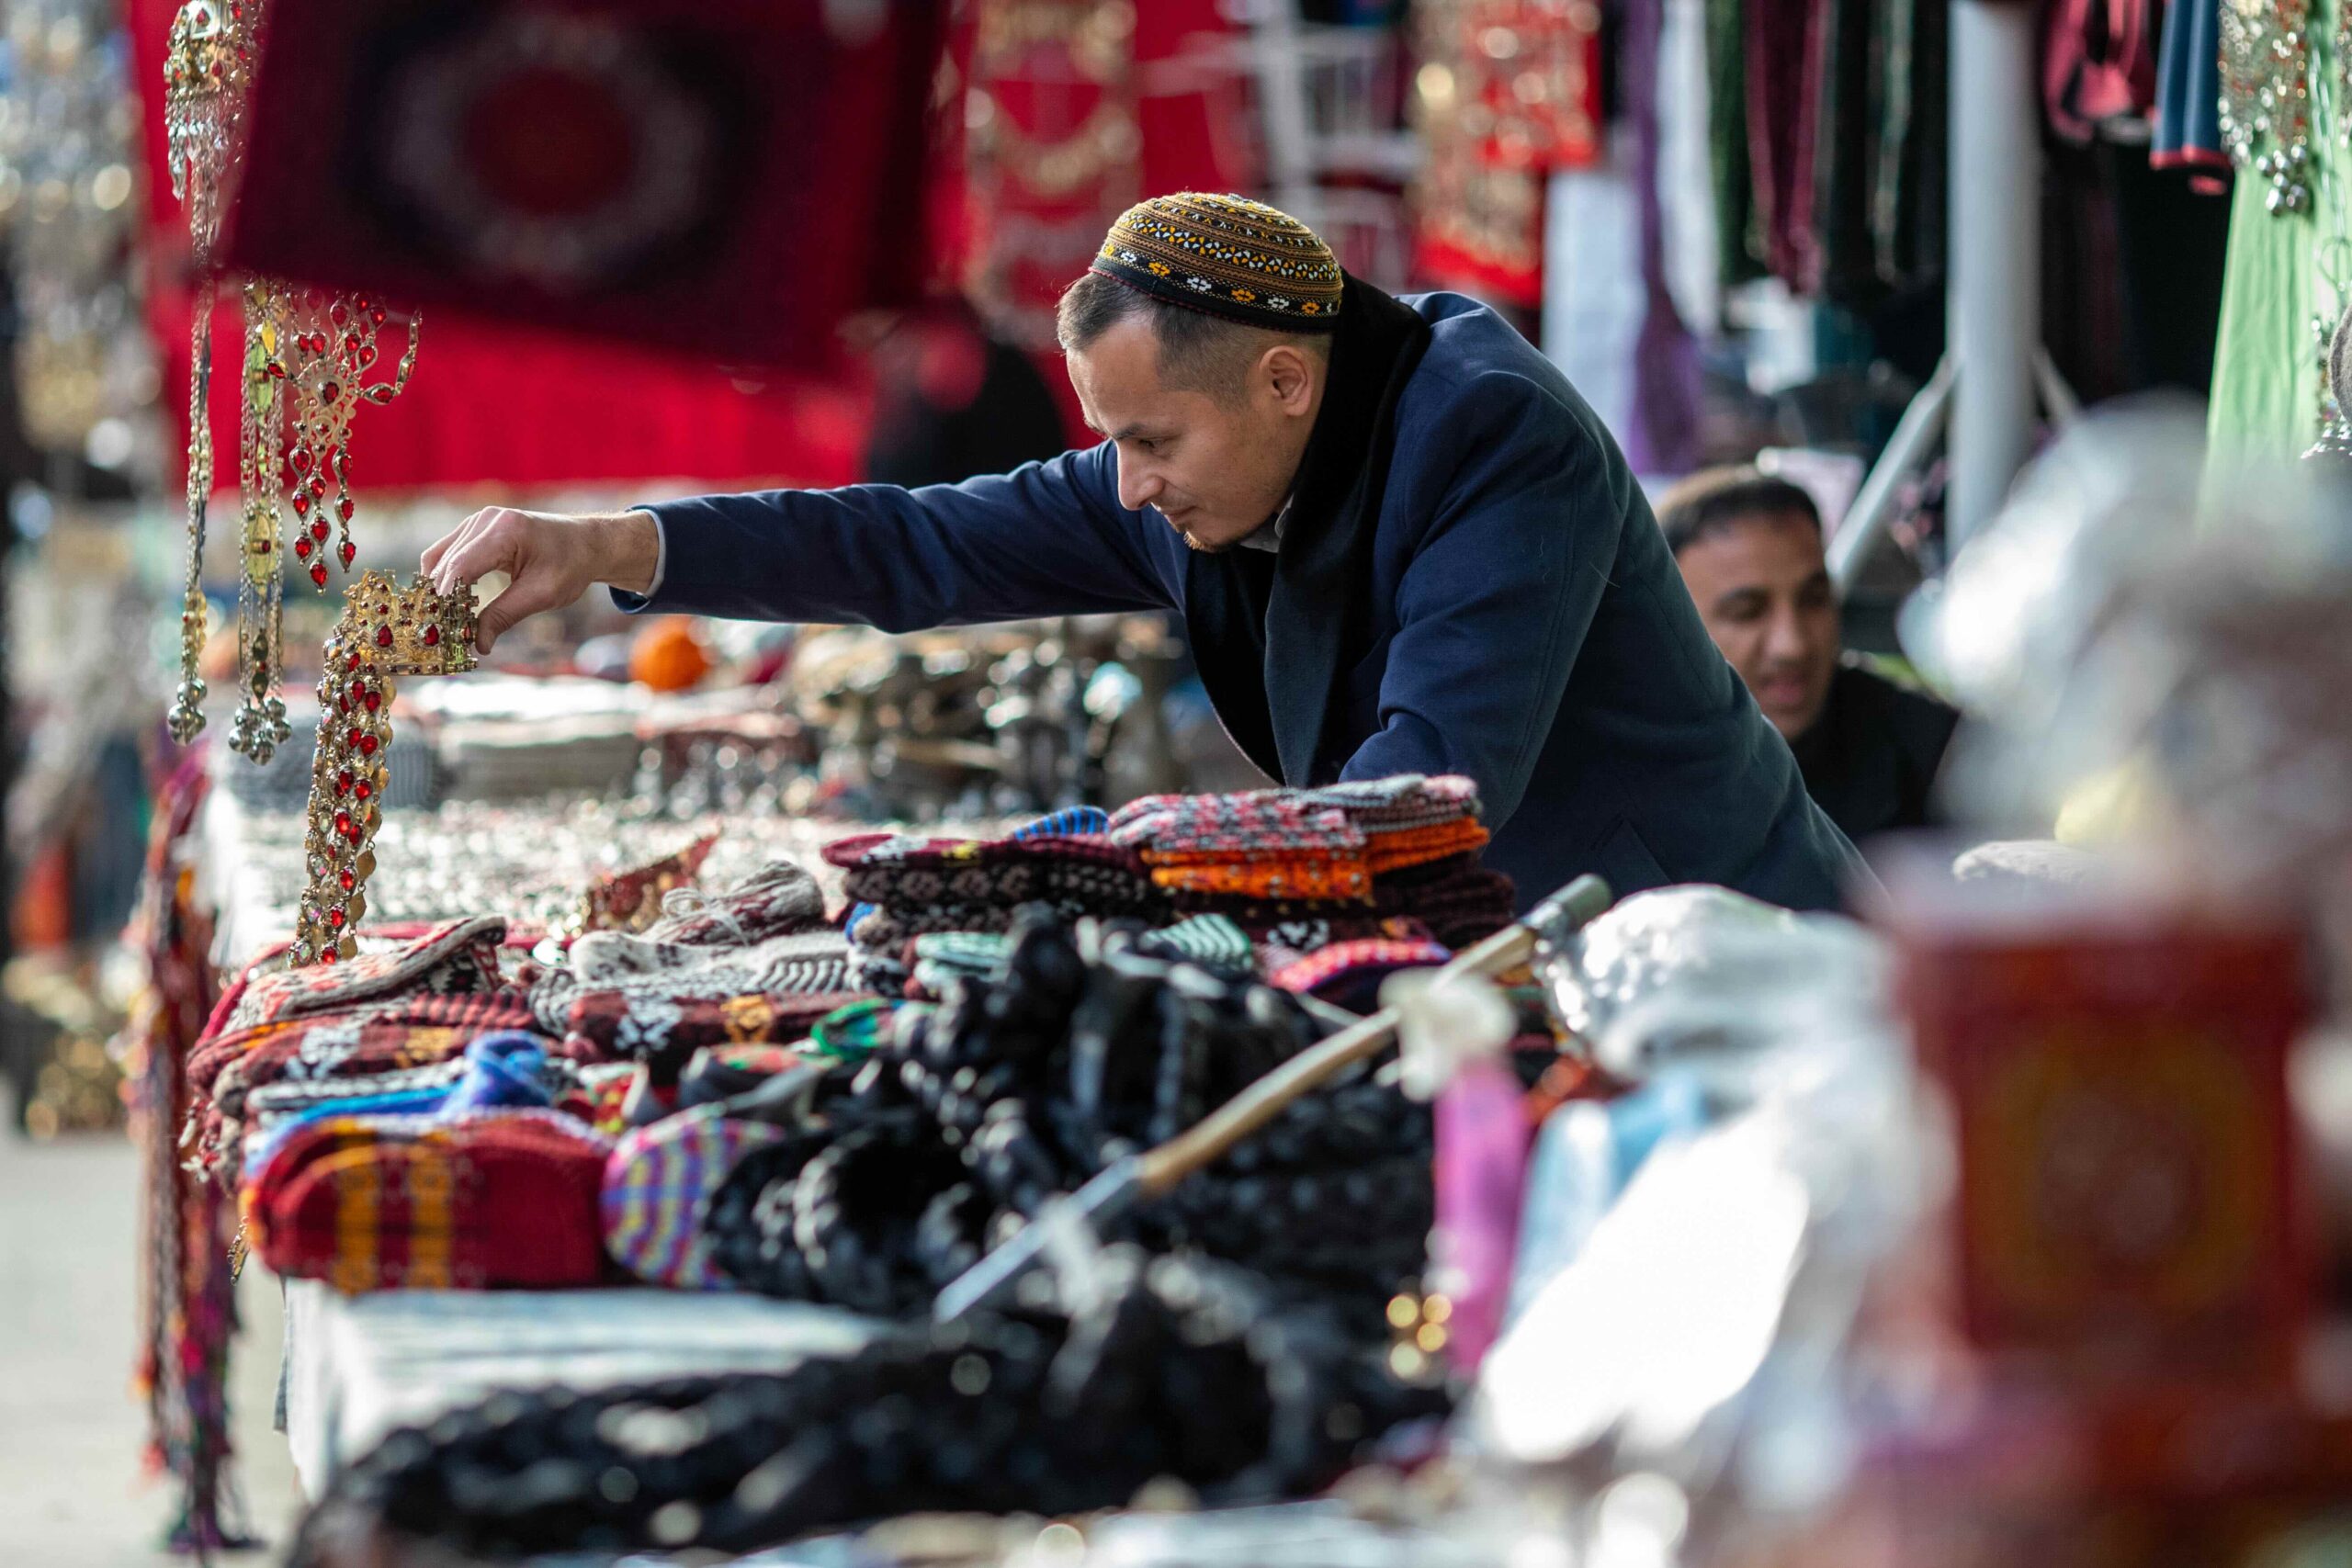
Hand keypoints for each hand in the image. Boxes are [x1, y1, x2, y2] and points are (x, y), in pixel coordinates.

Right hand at [421, 507, 658, 653]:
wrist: (585, 543)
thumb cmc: (570, 566)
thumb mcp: (542, 595)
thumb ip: (506, 616)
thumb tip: (478, 644)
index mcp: (506, 531)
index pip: (462, 566)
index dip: (445, 596)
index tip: (436, 625)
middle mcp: (486, 520)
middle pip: (447, 564)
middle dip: (439, 598)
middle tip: (435, 633)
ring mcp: (477, 521)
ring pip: (439, 559)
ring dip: (437, 589)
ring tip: (440, 622)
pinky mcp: (474, 529)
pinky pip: (445, 554)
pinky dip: (443, 578)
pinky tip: (446, 603)